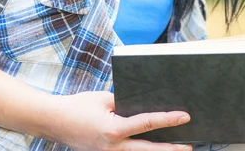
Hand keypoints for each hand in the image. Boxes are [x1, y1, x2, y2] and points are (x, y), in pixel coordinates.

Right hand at [49, 91, 191, 150]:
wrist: (54, 121)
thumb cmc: (79, 106)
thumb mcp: (105, 99)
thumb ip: (126, 104)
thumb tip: (144, 107)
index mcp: (114, 130)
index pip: (147, 124)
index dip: (168, 120)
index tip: (185, 117)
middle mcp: (113, 148)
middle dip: (170, 149)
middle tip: (189, 146)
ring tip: (176, 148)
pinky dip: (141, 150)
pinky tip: (153, 146)